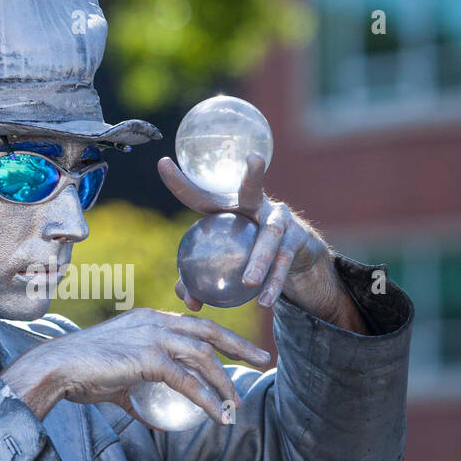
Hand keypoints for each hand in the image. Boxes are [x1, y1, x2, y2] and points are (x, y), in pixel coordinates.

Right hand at [0, 308, 270, 427]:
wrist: (57, 369)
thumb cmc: (80, 375)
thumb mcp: (116, 381)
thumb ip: (136, 396)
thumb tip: (153, 421)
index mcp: (148, 319)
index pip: (194, 325)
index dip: (221, 337)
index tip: (241, 350)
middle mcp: (155, 322)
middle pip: (209, 332)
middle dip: (240, 345)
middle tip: (264, 358)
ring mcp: (153, 337)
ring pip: (204, 357)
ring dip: (225, 382)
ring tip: (236, 404)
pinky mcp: (150, 358)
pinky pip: (188, 381)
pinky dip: (207, 399)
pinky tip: (218, 415)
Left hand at [158, 153, 366, 330]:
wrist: (293, 258)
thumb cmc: (247, 253)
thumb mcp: (224, 261)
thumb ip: (201, 279)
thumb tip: (186, 299)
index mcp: (228, 207)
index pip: (201, 194)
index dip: (181, 181)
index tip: (162, 162)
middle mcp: (256, 205)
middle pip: (252, 189)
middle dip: (253, 175)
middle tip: (255, 160)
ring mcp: (280, 219)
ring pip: (271, 236)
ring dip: (260, 259)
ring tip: (248, 282)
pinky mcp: (297, 238)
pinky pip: (284, 262)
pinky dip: (274, 282)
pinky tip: (264, 300)